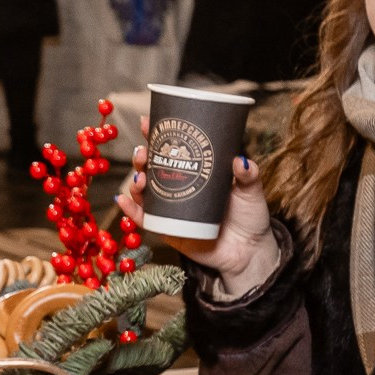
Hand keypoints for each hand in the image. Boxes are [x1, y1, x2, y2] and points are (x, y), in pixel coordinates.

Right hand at [117, 115, 277, 292]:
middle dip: (142, 156)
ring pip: (144, 191)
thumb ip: (248, 176)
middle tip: (143, 152)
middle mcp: (179, 187)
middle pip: (152, 167)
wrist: (248, 253)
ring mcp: (171, 209)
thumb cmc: (249, 218)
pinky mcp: (167, 230)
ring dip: (135, 181)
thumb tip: (239, 160)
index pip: (172, 149)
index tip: (148, 122)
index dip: (157, 135)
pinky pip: (143, 220)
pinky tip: (122, 201)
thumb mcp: (251, 192)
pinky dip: (130, 210)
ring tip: (140, 177)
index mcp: (196, 172)